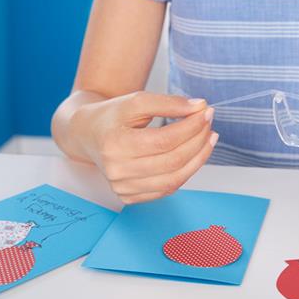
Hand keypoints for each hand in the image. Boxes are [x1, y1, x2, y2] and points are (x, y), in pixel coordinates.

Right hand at [71, 91, 216, 203]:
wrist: (88, 135)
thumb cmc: (113, 116)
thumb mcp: (135, 101)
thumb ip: (168, 102)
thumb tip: (200, 107)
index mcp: (114, 144)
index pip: (164, 140)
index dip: (191, 127)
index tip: (206, 112)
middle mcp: (117, 171)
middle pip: (172, 160)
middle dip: (198, 140)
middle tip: (209, 123)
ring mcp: (123, 188)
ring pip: (175, 179)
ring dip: (199, 158)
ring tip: (209, 138)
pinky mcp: (130, 197)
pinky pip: (168, 188)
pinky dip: (186, 172)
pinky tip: (195, 154)